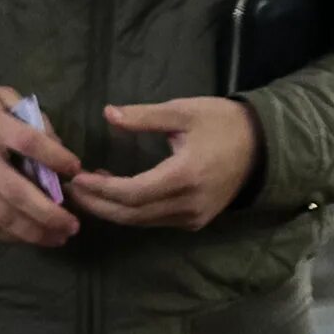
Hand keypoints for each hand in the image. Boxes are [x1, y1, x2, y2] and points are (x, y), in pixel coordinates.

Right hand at [0, 81, 82, 246]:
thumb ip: (29, 115)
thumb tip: (58, 146)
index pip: (29, 143)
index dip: (57, 158)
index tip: (76, 169)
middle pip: (18, 192)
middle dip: (50, 213)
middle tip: (74, 224)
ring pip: (3, 216)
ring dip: (34, 232)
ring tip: (59, 237)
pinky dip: (11, 236)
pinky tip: (30, 237)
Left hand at [69, 98, 257, 229]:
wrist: (263, 146)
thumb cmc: (221, 123)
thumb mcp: (183, 112)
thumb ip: (144, 117)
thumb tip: (108, 114)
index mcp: (184, 176)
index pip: (132, 193)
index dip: (101, 189)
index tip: (76, 177)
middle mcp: (188, 205)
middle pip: (132, 214)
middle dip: (98, 204)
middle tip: (70, 189)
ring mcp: (194, 217)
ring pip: (142, 221)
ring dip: (112, 209)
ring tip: (86, 189)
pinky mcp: (196, 220)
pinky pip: (155, 221)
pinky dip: (131, 211)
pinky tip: (115, 192)